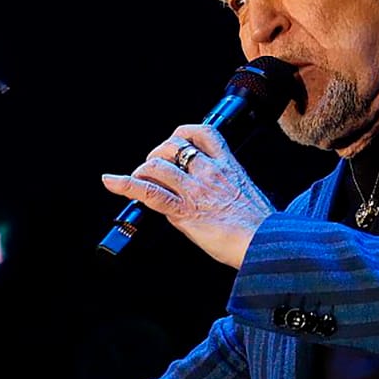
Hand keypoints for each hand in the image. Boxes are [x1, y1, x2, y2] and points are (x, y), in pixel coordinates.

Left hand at [101, 123, 274, 268]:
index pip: (202, 133)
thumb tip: (196, 194)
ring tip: (139, 181)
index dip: (182, 134)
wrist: (266, 245)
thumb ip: (221, 188)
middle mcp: (209, 172)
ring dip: (142, 171)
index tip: (177, 142)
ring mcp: (195, 190)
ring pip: (158, 165)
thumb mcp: (245, 196)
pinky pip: (149, 192)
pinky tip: (111, 181)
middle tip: (154, 171)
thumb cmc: (260, 228)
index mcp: (228, 166)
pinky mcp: (184, 210)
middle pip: (172, 146)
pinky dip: (125, 184)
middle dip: (157, 155)